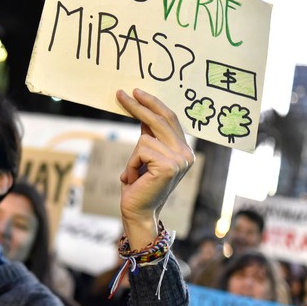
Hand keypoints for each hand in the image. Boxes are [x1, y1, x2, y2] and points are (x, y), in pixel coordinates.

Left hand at [115, 88, 193, 248]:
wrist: (138, 212)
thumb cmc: (139, 185)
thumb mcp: (145, 155)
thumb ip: (149, 135)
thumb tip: (142, 108)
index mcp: (184, 150)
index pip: (170, 119)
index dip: (153, 104)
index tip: (136, 92)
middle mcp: (186, 154)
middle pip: (160, 120)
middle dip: (138, 106)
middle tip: (120, 94)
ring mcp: (179, 160)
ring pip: (145, 138)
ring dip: (133, 157)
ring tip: (134, 174)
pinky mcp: (168, 166)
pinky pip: (140, 151)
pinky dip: (132, 164)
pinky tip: (135, 179)